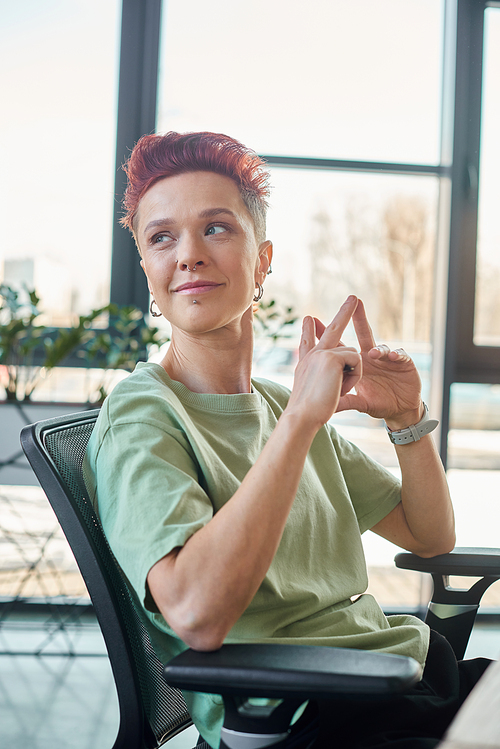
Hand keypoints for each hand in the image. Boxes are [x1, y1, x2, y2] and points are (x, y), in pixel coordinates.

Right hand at [287, 296, 361, 429]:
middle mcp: (313, 354)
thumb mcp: (313, 393)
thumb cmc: (309, 412)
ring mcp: (322, 353)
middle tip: (354, 298)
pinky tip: (340, 386)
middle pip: (331, 329)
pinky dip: (354, 377)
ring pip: (353, 355)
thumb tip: (327, 381)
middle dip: (344, 312)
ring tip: (337, 389)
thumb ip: (322, 383)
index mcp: (307, 363)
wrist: (302, 415)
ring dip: (352, 375)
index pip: (307, 342)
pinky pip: (357, 362)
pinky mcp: (332, 356)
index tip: (309, 319)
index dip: (308, 331)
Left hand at [331, 299, 422, 426]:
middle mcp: (371, 357)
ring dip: (378, 348)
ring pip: (381, 346)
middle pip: (364, 334)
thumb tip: (327, 407)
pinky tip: (392, 357)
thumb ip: (345, 401)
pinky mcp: (404, 363)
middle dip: (359, 318)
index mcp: (357, 364)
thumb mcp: (360, 403)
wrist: (400, 411)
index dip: (329, 334)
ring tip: (372, 353)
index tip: (314, 320)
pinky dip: (396, 355)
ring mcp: (387, 359)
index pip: (341, 346)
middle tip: (355, 301)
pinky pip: (400, 355)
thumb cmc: (378, 403)